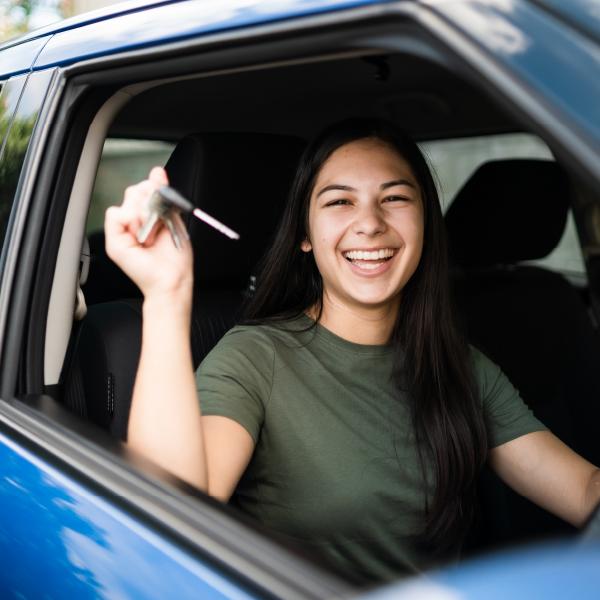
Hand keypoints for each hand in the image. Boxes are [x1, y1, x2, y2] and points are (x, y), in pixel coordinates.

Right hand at [105, 167, 192, 303]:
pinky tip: (142, 234)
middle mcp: (134, 223)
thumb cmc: (176, 257)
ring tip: (153, 233)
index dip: (154, 187)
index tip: (164, 196)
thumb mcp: (172, 218)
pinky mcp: (114, 241)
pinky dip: (131, 220)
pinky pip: (115, 214)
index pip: (144, 188)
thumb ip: (163, 195)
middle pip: (134, 190)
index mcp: (148, 217)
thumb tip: (157, 172)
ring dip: (144, 213)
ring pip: (127, 200)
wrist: (173, 279)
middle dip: (150, 200)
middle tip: (160, 221)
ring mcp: (123, 231)